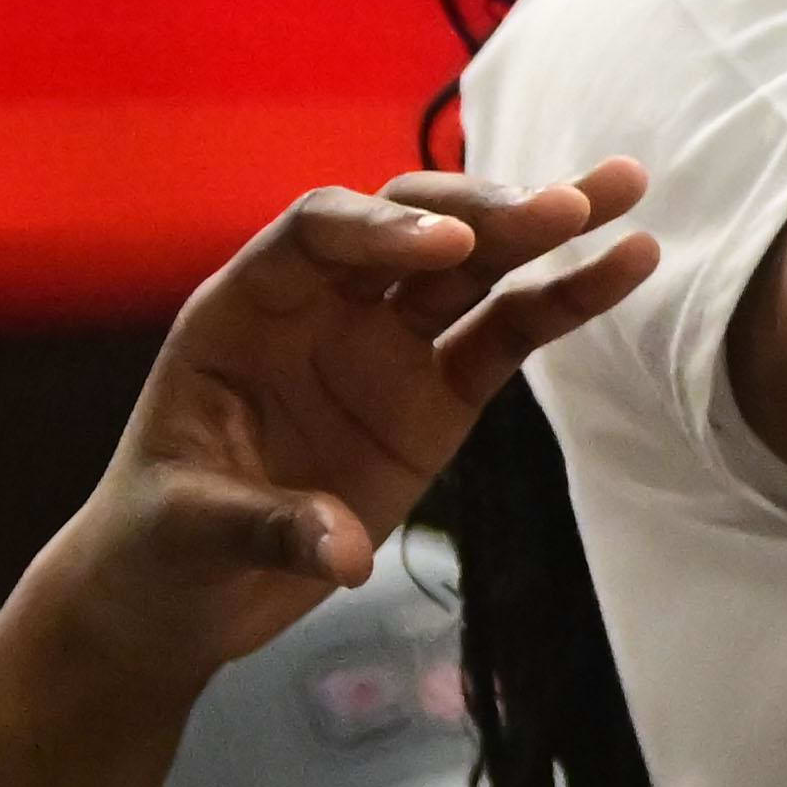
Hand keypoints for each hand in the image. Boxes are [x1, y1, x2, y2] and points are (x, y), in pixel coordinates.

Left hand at [44, 165, 655, 698]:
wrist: (180, 597)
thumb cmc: (157, 549)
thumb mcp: (184, 535)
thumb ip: (265, 527)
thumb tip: (346, 549)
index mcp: (244, 312)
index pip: (314, 235)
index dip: (378, 228)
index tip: (447, 247)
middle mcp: (321, 309)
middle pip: (408, 228)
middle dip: (482, 212)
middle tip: (561, 209)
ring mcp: (386, 347)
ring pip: (473, 265)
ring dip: (546, 225)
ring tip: (625, 189)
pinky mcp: (438, 396)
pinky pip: (509, 335)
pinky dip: (566, 300)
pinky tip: (630, 262)